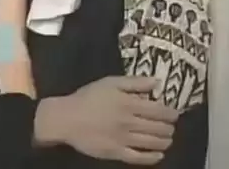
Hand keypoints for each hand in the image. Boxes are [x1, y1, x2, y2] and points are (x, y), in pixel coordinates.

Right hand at [34, 76, 178, 164]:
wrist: (66, 118)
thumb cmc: (87, 98)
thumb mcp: (109, 82)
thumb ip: (134, 82)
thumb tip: (157, 82)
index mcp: (129, 103)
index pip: (160, 111)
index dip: (171, 113)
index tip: (174, 113)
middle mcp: (130, 122)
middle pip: (160, 128)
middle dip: (170, 127)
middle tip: (170, 126)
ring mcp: (124, 139)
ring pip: (154, 143)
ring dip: (165, 141)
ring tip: (167, 139)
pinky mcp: (117, 153)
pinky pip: (140, 158)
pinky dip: (153, 157)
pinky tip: (158, 155)